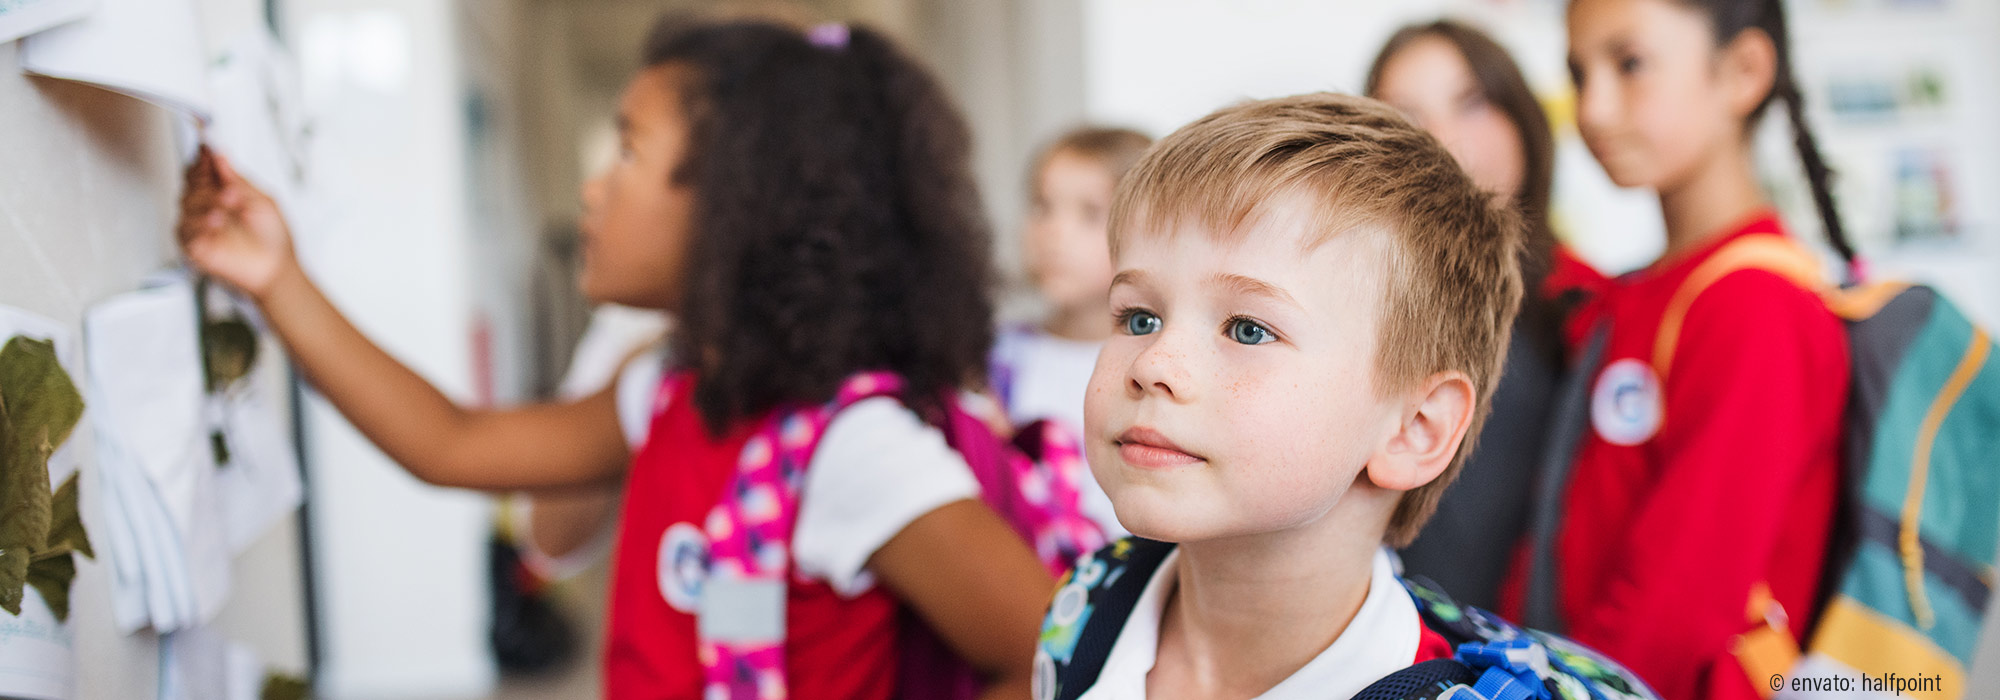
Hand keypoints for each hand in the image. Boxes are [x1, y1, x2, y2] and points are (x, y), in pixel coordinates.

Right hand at [177, 146, 298, 300]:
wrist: (276, 269)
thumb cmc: (273, 238)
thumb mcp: (261, 201)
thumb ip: (238, 179)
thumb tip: (220, 156)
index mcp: (223, 193)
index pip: (203, 171)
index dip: (202, 160)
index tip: (206, 150)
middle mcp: (208, 207)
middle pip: (192, 185)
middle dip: (209, 184)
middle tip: (232, 192)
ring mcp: (199, 225)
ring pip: (187, 204)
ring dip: (207, 203)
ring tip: (228, 208)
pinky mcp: (194, 245)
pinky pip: (186, 230)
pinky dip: (200, 224)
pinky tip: (215, 223)